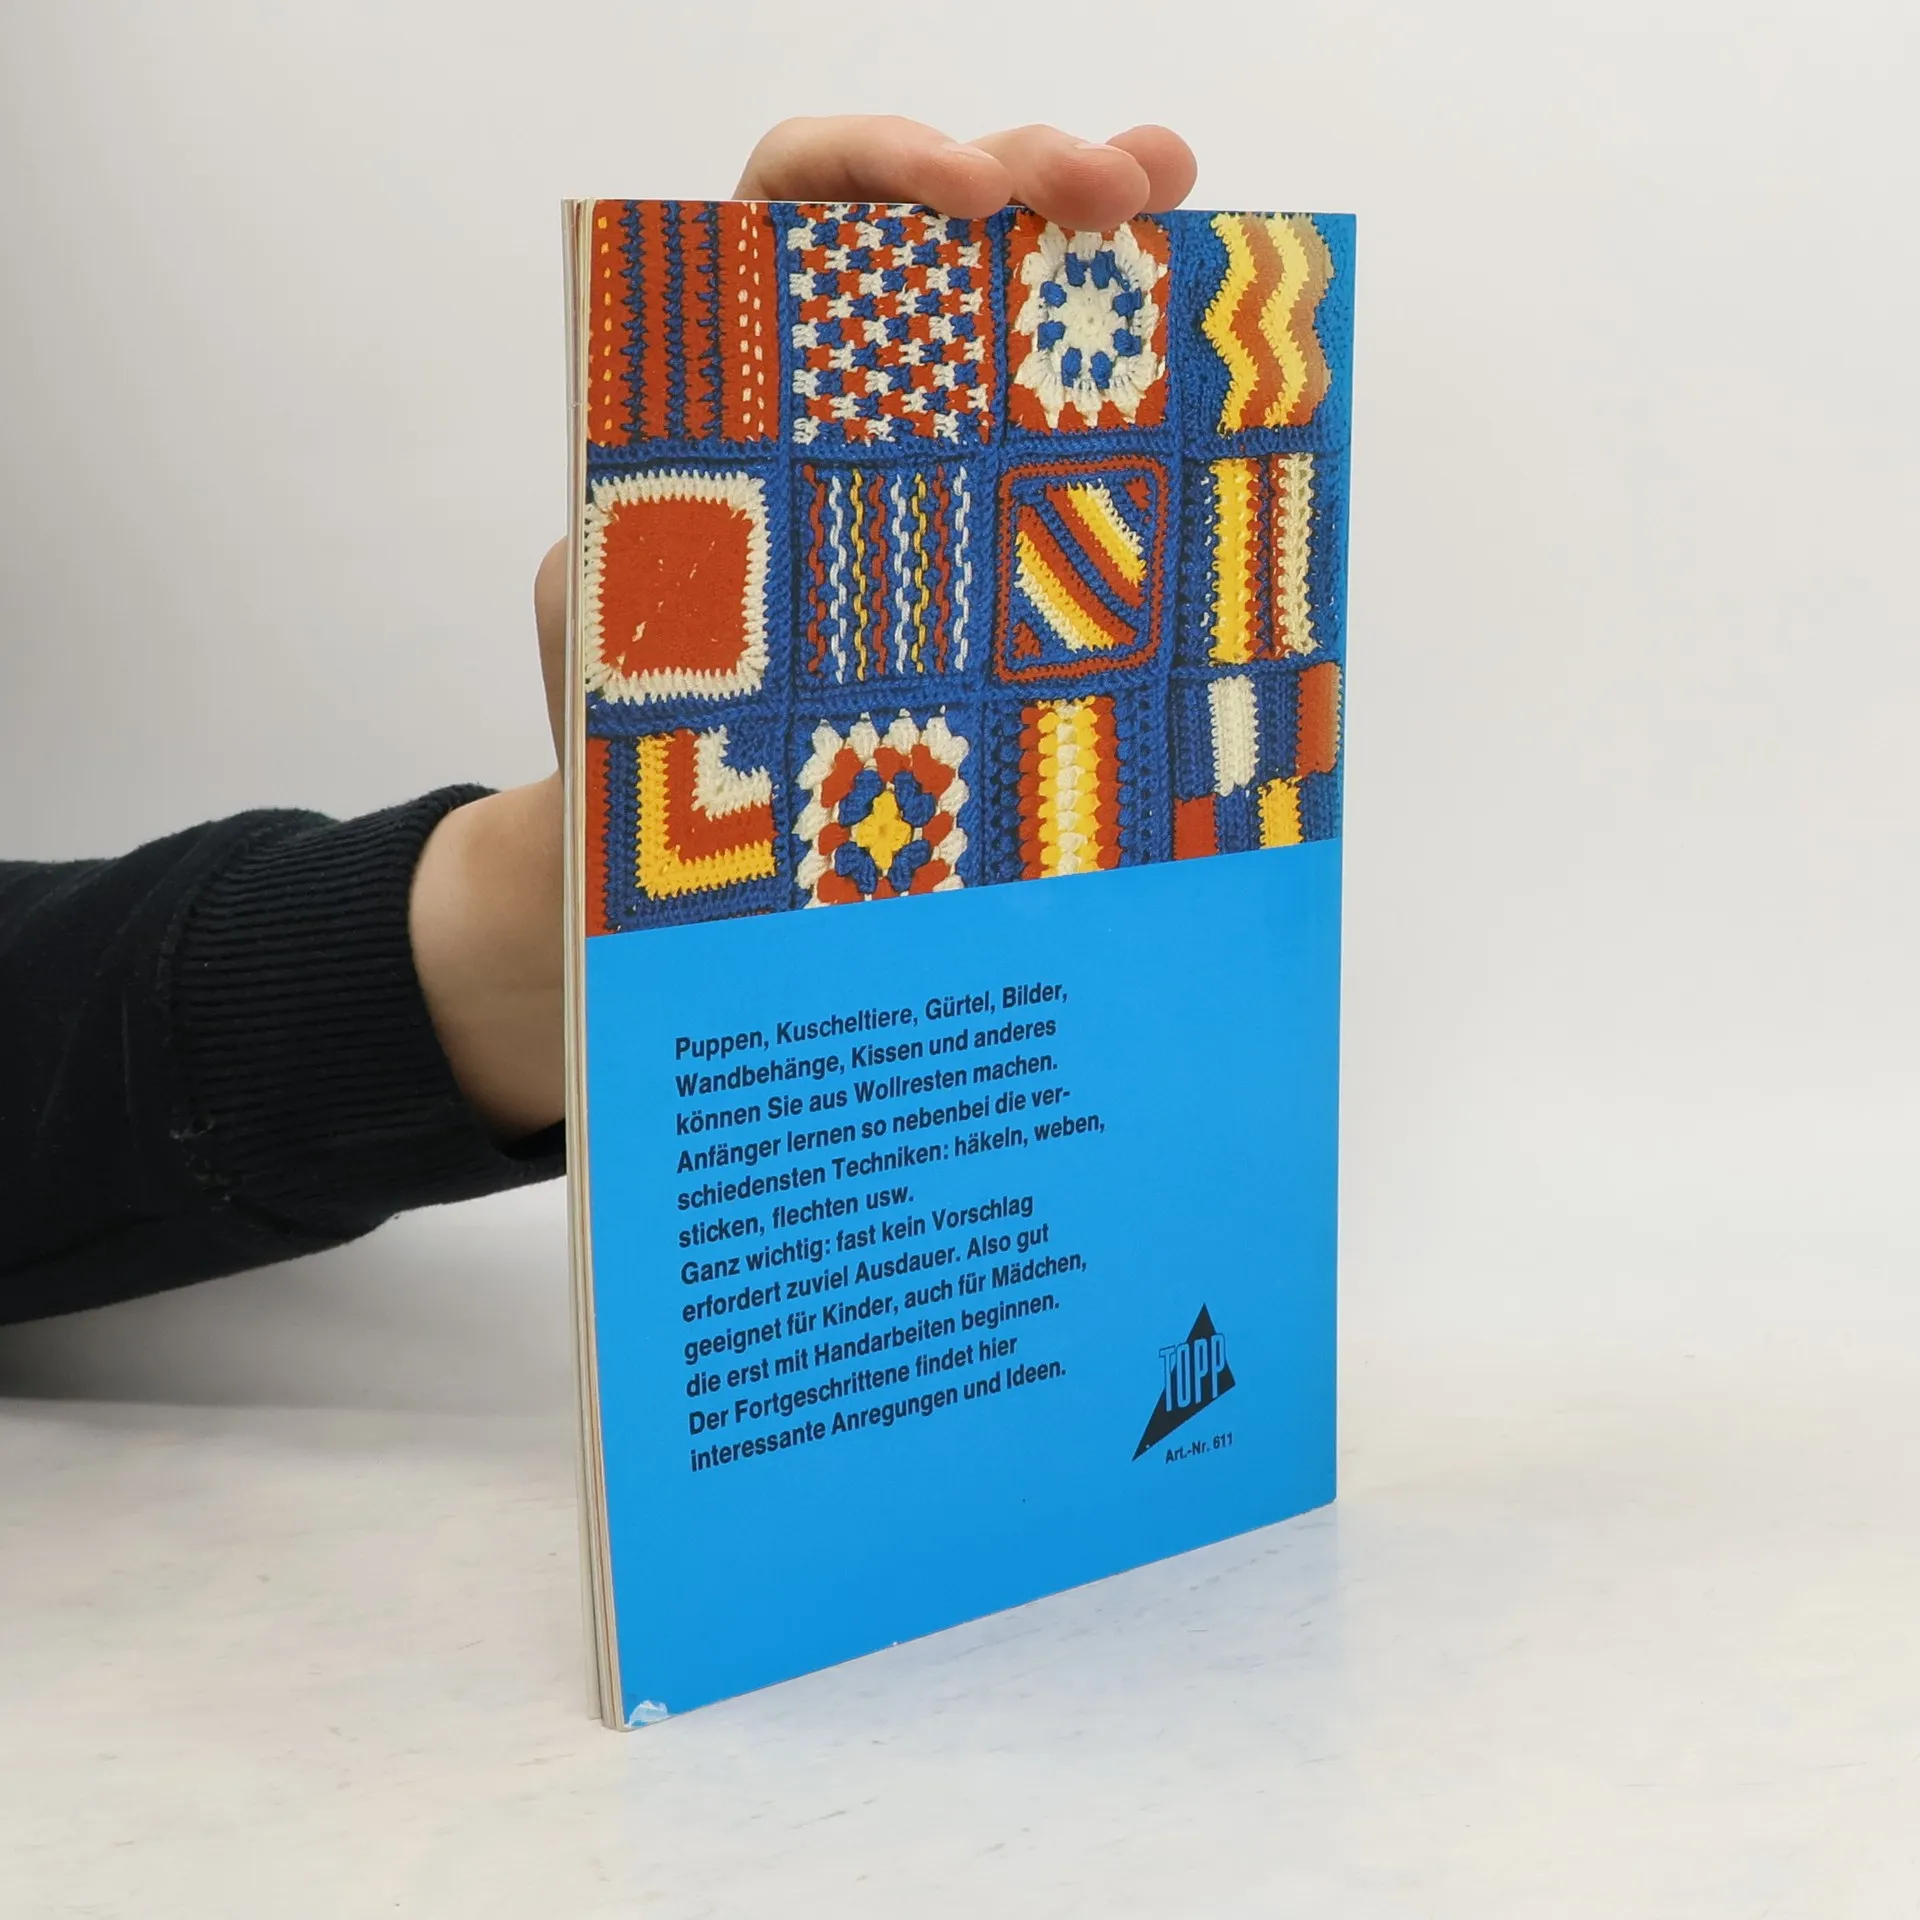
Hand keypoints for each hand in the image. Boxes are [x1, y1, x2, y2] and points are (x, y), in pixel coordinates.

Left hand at [412, 116, 1196, 1140]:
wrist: (685, 836)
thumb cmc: (630, 731)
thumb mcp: (607, 634)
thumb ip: (630, 561)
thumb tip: (688, 547)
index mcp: (734, 372)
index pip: (794, 199)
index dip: (878, 165)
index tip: (967, 199)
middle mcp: (838, 390)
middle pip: (939, 227)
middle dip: (1034, 175)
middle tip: (1125, 188)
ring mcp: (928, 457)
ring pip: (1016, 311)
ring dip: (1104, 242)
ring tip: (1182, 200)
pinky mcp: (990, 537)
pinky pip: (1061, 444)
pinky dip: (1126, 388)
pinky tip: (1198, 357)